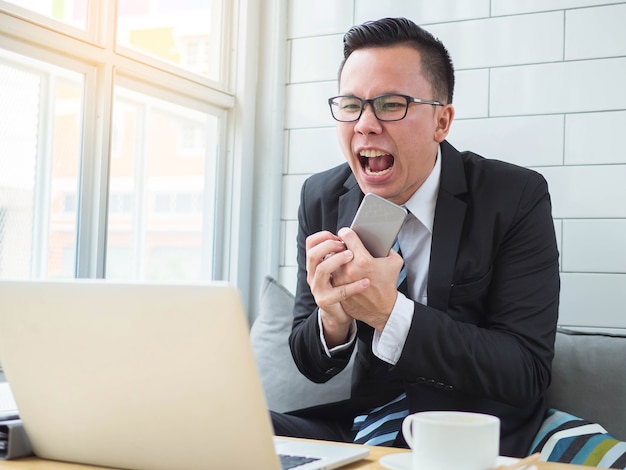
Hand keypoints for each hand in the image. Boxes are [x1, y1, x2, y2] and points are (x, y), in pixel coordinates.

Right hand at [305, 231, 368, 346]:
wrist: (341, 313)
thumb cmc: (344, 286)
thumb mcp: (340, 269)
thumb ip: (342, 254)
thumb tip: (360, 236)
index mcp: (315, 264)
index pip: (310, 244)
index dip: (323, 237)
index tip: (338, 235)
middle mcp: (312, 275)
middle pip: (312, 254)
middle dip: (329, 246)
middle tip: (345, 245)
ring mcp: (317, 288)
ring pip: (322, 270)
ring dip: (337, 260)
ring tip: (352, 256)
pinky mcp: (325, 301)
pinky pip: (340, 291)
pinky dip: (354, 286)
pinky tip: (366, 282)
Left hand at [331, 227, 403, 330]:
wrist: (382, 310)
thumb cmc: (388, 285)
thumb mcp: (394, 263)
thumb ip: (387, 247)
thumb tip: (378, 239)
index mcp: (363, 260)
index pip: (346, 236)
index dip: (346, 232)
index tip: (346, 234)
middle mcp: (349, 269)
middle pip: (335, 247)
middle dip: (339, 245)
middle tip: (343, 245)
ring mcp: (341, 280)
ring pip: (329, 260)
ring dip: (334, 257)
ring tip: (341, 257)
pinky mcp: (336, 288)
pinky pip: (330, 273)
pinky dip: (333, 269)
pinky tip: (340, 269)